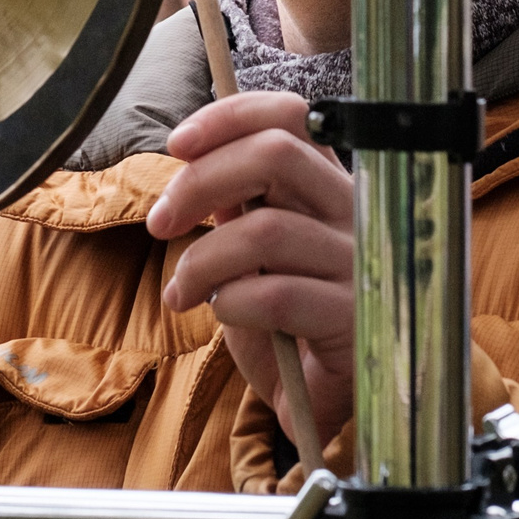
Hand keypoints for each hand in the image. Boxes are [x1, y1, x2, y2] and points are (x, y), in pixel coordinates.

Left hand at [145, 91, 353, 450]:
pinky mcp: (353, 317)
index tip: (178, 144)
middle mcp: (353, 212)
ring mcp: (358, 262)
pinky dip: (229, 301)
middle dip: (201, 181)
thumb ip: (236, 204)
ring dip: (202, 259)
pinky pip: (276, 295)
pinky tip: (220, 314)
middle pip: (276, 155)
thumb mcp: (252, 253)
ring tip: (180, 291)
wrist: (321, 401)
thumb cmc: (284, 321)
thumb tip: (194, 161)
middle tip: (160, 222)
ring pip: (266, 230)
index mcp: (328, 185)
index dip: (230, 116)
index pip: (291, 116)